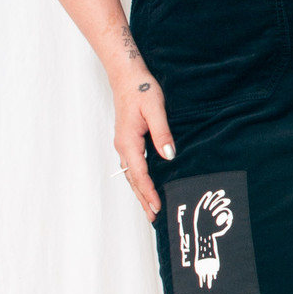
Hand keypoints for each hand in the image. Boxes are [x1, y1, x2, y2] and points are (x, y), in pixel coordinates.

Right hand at [113, 69, 173, 220]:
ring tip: (150, 208)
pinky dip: (139, 180)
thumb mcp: (155, 109)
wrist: (126, 76)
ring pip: (131, 174)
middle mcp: (123, 146)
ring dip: (140, 192)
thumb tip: (169, 155)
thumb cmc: (140, 89)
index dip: (149, 192)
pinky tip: (146, 185)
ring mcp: (124, 144)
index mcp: (128, 141)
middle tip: (153, 217)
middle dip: (143, 199)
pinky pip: (132, 166)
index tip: (158, 206)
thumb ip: (162, 133)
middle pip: (132, 179)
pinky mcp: (128, 141)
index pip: (139, 174)